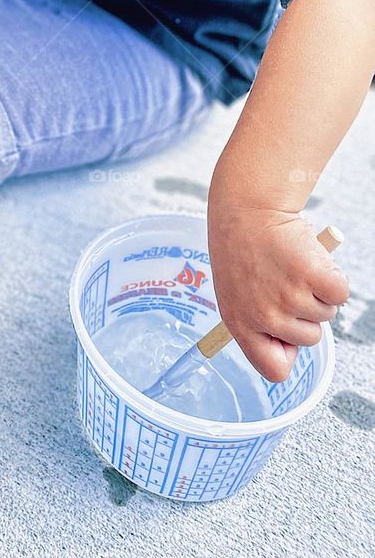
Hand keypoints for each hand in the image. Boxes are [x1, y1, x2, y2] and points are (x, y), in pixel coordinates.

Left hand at [206, 201, 349, 382]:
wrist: (248, 206)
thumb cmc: (242, 245)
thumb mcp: (236, 290)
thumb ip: (256, 321)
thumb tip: (288, 350)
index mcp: (240, 323)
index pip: (274, 369)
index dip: (286, 353)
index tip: (285, 334)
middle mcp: (264, 316)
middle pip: (309, 339)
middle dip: (304, 312)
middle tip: (283, 280)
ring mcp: (290, 297)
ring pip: (326, 314)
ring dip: (316, 291)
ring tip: (290, 265)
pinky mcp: (314, 277)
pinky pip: (339, 293)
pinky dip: (332, 277)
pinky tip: (308, 259)